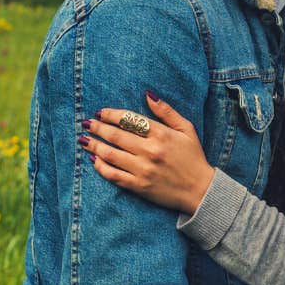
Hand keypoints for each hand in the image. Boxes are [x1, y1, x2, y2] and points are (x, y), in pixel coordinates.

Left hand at [81, 93, 214, 214]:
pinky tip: (94, 160)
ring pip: (111, 154)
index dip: (111, 115)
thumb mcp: (186, 129)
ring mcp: (143, 170)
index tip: (100, 112)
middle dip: (97, 128)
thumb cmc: (193, 157)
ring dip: (94, 145)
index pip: (129, 120)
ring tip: (83, 140)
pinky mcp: (139, 186)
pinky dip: (101, 167)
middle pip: (116, 136)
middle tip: (86, 123)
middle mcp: (150, 151)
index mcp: (161, 134)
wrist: (200, 190)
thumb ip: (166, 111)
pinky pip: (114, 175)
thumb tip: (147, 94)